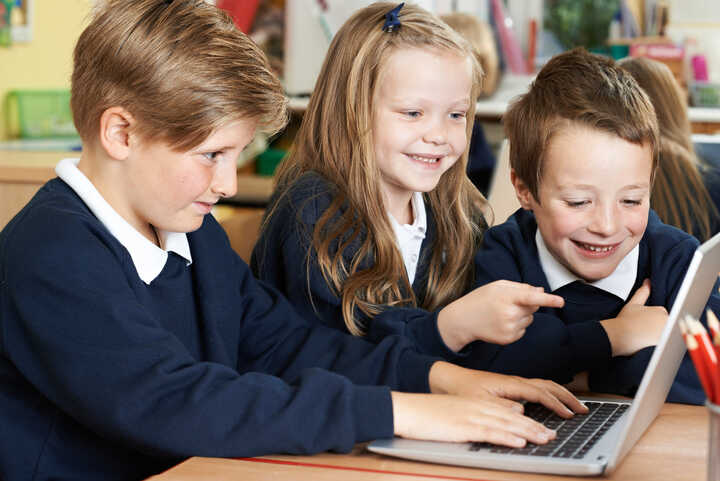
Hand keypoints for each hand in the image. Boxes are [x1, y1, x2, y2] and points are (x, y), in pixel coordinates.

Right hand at [391, 391, 555, 446]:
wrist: (407, 409)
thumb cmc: (427, 415)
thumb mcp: (454, 413)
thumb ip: (474, 417)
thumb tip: (487, 424)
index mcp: (475, 404)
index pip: (507, 411)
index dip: (528, 420)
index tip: (542, 428)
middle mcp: (477, 407)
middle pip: (512, 416)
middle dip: (534, 426)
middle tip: (552, 435)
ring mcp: (471, 415)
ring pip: (506, 423)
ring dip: (528, 431)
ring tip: (545, 438)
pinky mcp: (463, 426)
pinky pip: (490, 432)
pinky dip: (507, 436)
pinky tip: (519, 441)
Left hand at [428, 361, 587, 417]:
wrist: (445, 378)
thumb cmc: (460, 389)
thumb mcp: (478, 401)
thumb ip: (500, 407)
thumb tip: (522, 412)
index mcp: (509, 383)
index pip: (539, 392)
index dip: (556, 404)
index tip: (569, 415)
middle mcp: (513, 381)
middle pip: (547, 386)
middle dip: (567, 397)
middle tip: (583, 409)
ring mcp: (512, 383)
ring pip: (543, 385)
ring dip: (561, 394)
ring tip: (574, 405)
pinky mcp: (509, 386)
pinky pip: (536, 388)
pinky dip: (550, 393)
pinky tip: (552, 401)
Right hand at [438, 280, 564, 350]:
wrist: (463, 320)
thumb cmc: (480, 299)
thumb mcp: (497, 286)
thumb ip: (521, 287)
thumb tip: (541, 291)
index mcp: (506, 298)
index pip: (531, 298)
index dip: (548, 300)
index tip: (561, 302)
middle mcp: (509, 314)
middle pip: (534, 307)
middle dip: (527, 303)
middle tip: (508, 302)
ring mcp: (509, 328)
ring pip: (529, 319)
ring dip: (521, 315)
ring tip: (501, 313)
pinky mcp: (509, 339)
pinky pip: (523, 330)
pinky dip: (517, 325)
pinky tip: (501, 322)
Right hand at [600, 279, 667, 356]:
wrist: (619, 337)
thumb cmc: (624, 322)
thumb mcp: (633, 304)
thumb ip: (642, 292)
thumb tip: (648, 282)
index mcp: (662, 312)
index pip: (661, 315)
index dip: (651, 320)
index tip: (642, 324)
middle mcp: (667, 323)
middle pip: (665, 325)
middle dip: (656, 328)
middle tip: (642, 331)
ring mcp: (667, 336)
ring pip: (666, 336)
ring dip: (658, 337)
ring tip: (644, 339)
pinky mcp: (665, 347)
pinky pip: (665, 346)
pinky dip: (659, 346)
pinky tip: (648, 346)